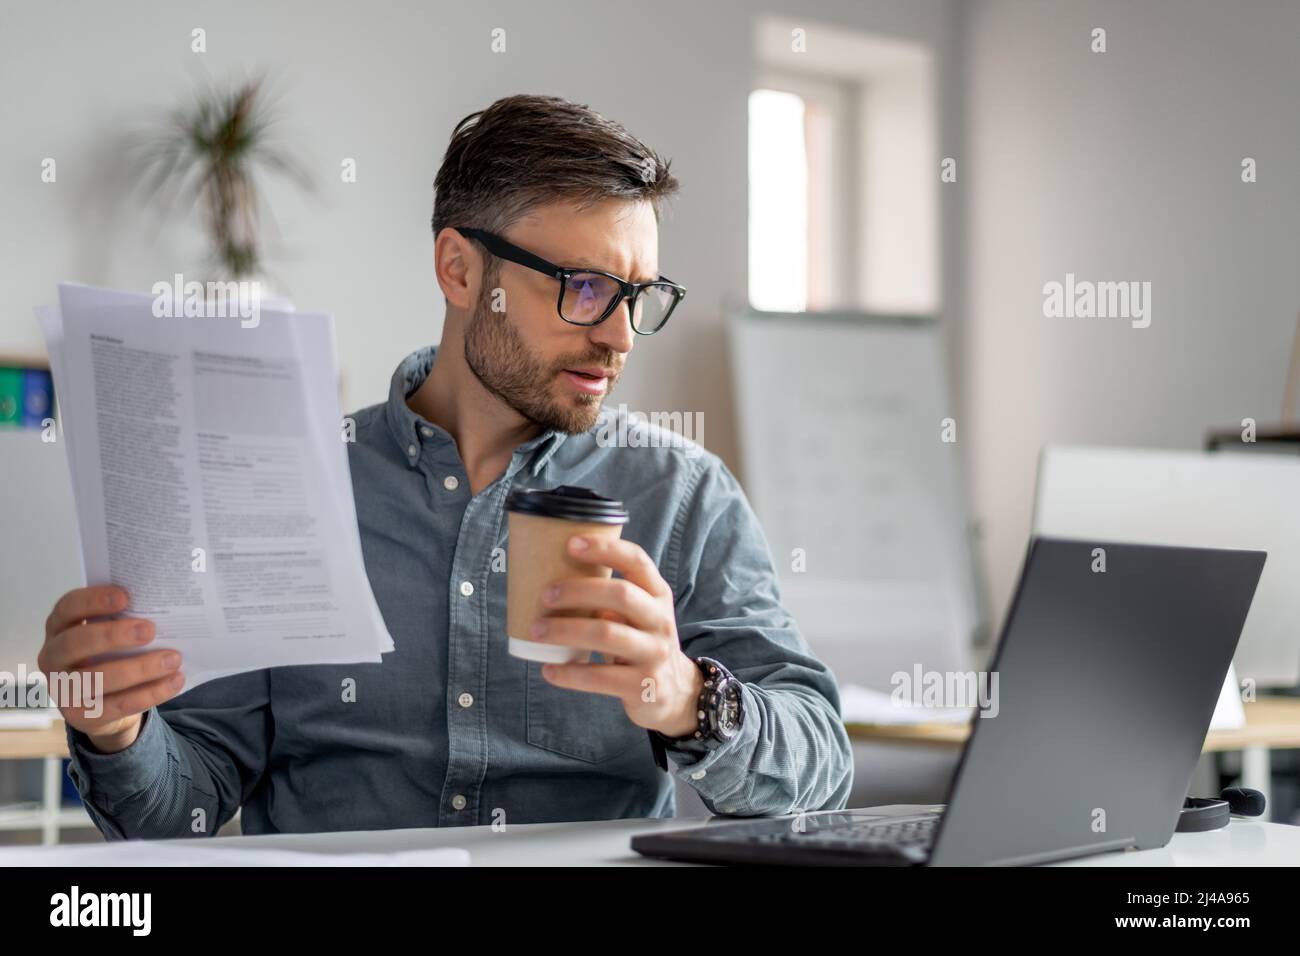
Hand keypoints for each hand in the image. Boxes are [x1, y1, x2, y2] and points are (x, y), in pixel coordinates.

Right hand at [38, 586, 184, 753]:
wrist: (104, 702)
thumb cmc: (110, 654)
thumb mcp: (110, 634)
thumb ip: (125, 619)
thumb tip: (165, 607)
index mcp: (59, 627)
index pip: (67, 608)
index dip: (92, 601)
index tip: (125, 597)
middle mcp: (53, 657)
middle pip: (74, 644)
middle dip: (112, 636)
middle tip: (150, 630)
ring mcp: (63, 689)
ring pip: (95, 679)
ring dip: (138, 669)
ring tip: (173, 659)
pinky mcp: (81, 715)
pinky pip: (117, 705)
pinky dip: (150, 693)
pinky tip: (174, 681)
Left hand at [531, 535, 704, 737]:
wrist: (675, 691)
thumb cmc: (642, 642)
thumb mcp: (640, 614)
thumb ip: (611, 596)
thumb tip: (552, 577)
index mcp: (658, 595)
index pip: (637, 561)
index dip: (606, 548)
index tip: (571, 544)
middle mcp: (660, 620)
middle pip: (621, 595)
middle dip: (578, 591)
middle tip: (545, 595)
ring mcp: (655, 654)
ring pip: (607, 634)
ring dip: (565, 630)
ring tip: (537, 631)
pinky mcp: (643, 685)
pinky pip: (600, 677)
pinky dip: (570, 673)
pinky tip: (549, 670)